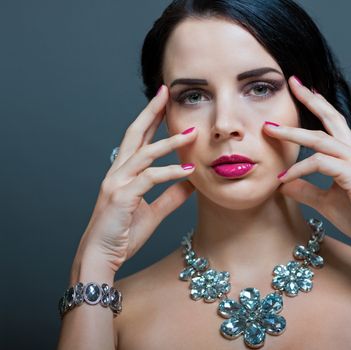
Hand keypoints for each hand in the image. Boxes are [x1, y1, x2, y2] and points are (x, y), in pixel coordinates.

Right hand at [75, 85, 197, 272]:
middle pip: (134, 134)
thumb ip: (171, 197)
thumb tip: (192, 184)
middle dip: (150, 112)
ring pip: (145, 154)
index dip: (150, 119)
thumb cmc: (122, 235)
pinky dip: (169, 172)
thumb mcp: (153, 213)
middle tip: (165, 92)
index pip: (137, 140)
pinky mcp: (121, 197)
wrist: (100, 258)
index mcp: (123, 174)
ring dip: (170, 142)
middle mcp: (117, 173)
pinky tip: (188, 171)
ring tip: (192, 133)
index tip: (164, 101)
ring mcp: (117, 183)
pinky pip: (148, 178)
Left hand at [263, 76, 350, 249]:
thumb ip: (306, 190)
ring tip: (269, 130)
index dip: (318, 105)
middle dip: (309, 99)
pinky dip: (300, 168)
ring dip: (292, 134)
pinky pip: (320, 164)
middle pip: (330, 118)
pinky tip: (284, 178)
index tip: (303, 90)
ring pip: (320, 139)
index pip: (333, 123)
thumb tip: (283, 184)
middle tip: (291, 82)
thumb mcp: (326, 202)